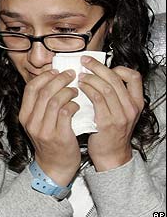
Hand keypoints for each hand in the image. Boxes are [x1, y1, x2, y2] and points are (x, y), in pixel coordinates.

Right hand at [19, 69, 80, 185]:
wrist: (54, 166)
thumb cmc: (50, 140)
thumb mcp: (39, 121)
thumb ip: (42, 104)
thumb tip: (54, 79)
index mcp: (25, 115)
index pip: (31, 88)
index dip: (44, 76)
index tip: (56, 71)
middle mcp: (31, 122)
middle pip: (44, 92)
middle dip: (59, 79)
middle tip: (71, 74)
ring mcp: (44, 130)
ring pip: (55, 101)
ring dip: (68, 91)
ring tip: (76, 90)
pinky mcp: (59, 136)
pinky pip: (66, 113)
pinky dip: (73, 105)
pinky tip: (77, 105)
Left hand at [79, 56, 143, 170]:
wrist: (112, 155)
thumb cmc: (113, 132)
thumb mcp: (121, 112)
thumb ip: (115, 96)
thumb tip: (99, 76)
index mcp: (136, 102)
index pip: (134, 77)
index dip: (119, 68)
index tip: (104, 66)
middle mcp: (131, 107)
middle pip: (116, 79)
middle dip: (98, 67)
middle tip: (85, 61)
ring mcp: (120, 115)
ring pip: (106, 87)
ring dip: (91, 78)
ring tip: (81, 75)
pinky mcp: (107, 122)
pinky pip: (97, 99)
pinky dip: (88, 89)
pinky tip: (80, 87)